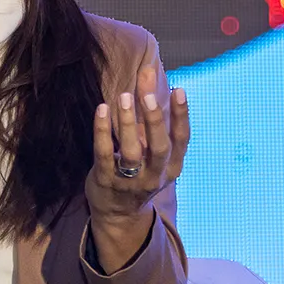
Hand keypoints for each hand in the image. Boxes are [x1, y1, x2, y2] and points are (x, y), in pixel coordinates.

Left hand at [84, 65, 190, 224]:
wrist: (118, 214)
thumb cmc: (137, 168)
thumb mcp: (149, 143)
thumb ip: (148, 107)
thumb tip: (148, 69)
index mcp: (172, 165)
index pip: (182, 139)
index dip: (181, 115)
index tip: (179, 90)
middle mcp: (155, 175)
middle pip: (159, 147)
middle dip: (154, 121)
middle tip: (147, 96)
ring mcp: (130, 181)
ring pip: (132, 153)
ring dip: (127, 123)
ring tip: (123, 97)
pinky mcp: (106, 181)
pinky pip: (104, 155)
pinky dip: (102, 132)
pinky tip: (101, 110)